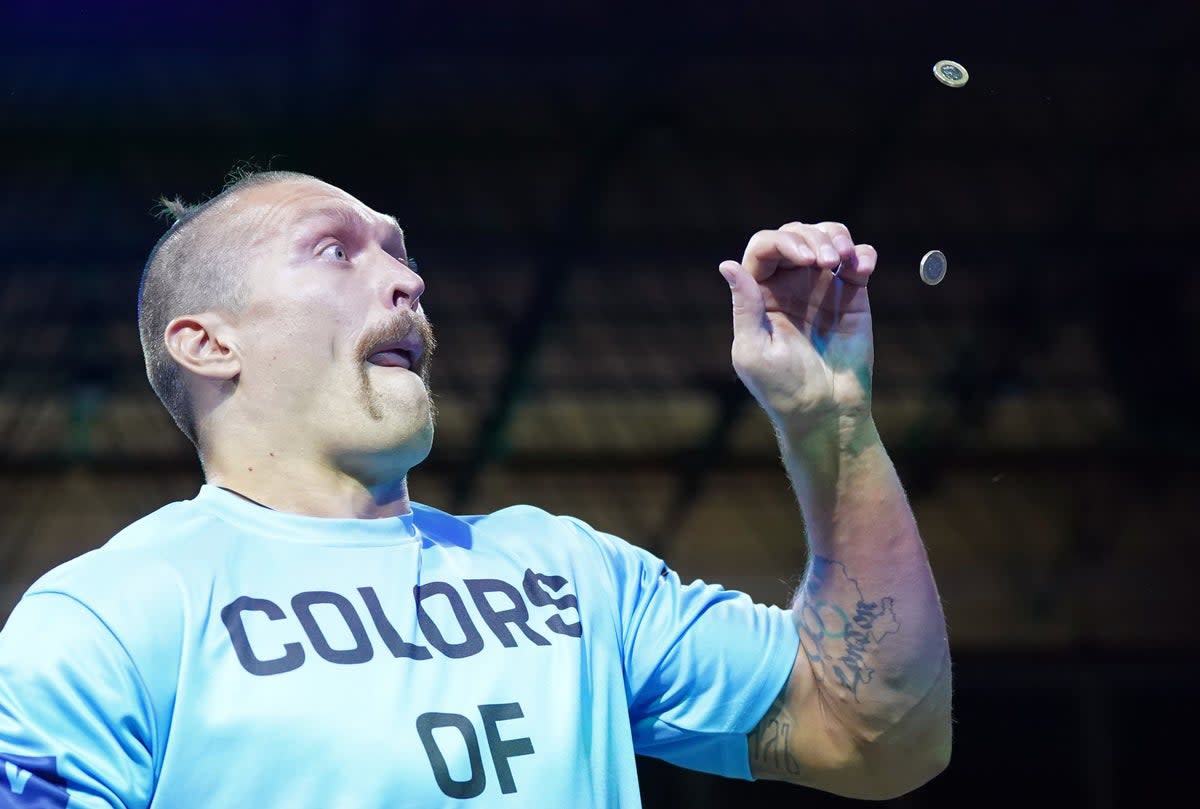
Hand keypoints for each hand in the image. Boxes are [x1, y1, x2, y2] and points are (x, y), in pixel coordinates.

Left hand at [719, 222, 877, 433]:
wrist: (826, 412)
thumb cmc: (782, 388)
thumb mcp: (754, 350)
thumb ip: (744, 306)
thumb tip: (727, 265)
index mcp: (759, 294)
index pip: (765, 247)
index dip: (784, 242)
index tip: (805, 259)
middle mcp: (789, 284)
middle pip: (795, 234)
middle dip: (811, 237)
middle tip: (825, 261)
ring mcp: (821, 286)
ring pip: (827, 237)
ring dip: (835, 236)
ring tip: (842, 259)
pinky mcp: (852, 294)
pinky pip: (858, 258)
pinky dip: (862, 253)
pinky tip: (862, 268)